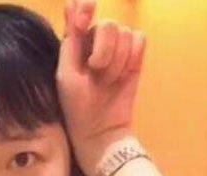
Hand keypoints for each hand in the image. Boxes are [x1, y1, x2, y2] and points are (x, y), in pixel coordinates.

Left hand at [56, 0, 146, 175]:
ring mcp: (118, 52)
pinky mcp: (135, 60)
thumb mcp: (67, 74)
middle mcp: (97, 44)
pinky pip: (139, 40)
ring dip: (117, 59)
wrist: (101, 130)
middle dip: (104, 49)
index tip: (86, 13)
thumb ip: (71, 40)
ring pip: (125, 33)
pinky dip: (132, 56)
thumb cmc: (77, 106)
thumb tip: (73, 4)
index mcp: (76, 45)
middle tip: (96, 71)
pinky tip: (124, 74)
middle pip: (108, 24)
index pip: (82, 14)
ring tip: (108, 80)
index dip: (85, 8)